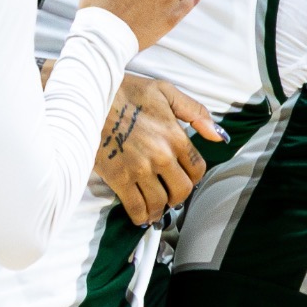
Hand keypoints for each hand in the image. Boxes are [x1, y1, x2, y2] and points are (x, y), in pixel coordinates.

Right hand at [93, 75, 224, 226]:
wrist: (88, 96)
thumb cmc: (125, 91)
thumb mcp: (164, 91)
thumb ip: (195, 112)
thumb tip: (218, 136)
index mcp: (175, 136)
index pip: (197, 169)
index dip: (193, 176)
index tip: (184, 176)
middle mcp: (161, 156)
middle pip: (182, 191)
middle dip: (178, 195)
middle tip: (170, 193)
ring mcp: (139, 169)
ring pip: (160, 202)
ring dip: (160, 208)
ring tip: (156, 207)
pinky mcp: (119, 178)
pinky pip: (135, 206)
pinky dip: (141, 216)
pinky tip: (141, 216)